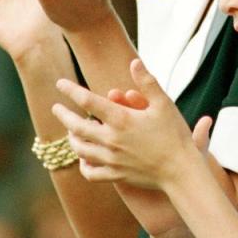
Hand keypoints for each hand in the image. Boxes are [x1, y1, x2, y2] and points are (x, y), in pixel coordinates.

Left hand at [52, 59, 206, 192]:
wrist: (181, 170)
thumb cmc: (175, 134)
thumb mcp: (164, 104)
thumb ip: (147, 82)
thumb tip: (134, 62)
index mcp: (121, 119)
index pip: (87, 101)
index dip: (70, 90)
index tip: (60, 83)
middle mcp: (111, 140)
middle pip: (76, 127)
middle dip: (63, 115)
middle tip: (56, 107)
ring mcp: (112, 160)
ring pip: (80, 149)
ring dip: (72, 138)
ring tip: (70, 131)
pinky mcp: (116, 175)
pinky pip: (90, 172)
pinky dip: (83, 165)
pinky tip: (84, 158)